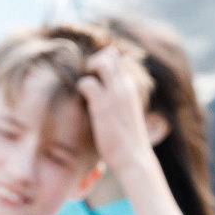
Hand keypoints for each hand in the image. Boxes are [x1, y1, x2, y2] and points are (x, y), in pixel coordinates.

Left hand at [77, 44, 159, 181]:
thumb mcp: (126, 114)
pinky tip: (80, 100)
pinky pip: (87, 82)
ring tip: (83, 89)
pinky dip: (80, 87)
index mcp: (131, 87)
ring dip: (87, 69)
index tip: (92, 76)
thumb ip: (119, 100)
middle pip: (110, 54)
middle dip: (93, 61)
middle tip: (85, 81)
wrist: (135, 160)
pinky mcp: (103, 106)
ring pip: (101, 61)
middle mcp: (125, 86)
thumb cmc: (128, 141)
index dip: (103, 61)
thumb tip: (104, 97)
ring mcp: (115, 94)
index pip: (118, 58)